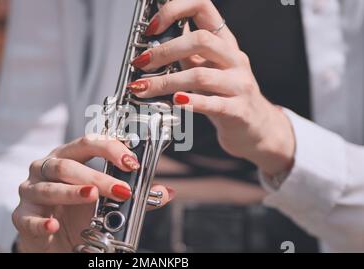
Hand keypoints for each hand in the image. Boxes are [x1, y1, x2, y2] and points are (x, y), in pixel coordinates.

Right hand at [12, 134, 174, 251]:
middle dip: (96, 176)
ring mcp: (31, 190)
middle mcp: (47, 168)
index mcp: (68, 157)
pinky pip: (29, 217)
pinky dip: (42, 221)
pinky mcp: (22, 215)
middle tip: (121, 189)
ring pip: (50, 187)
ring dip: (72, 192)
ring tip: (92, 197)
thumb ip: (134, 196)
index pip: (88, 143)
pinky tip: (54, 225)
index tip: (132, 162)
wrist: (55, 240)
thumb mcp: (107, 202)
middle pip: (68, 164)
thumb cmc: (79, 213)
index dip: (110, 149)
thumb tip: (166, 192)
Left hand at [129, 0, 294, 175]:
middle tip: (142, 64)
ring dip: (167, 82)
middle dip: (165, 51)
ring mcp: (239, 84)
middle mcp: (233, 59)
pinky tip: (176, 102)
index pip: (202, 7)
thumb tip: (155, 38)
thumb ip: (186, 53)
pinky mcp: (238, 110)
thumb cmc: (227, 95)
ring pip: (201, 76)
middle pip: (200, 41)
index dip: (175, 10)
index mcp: (224, 42)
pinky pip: (213, 104)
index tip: (152, 27)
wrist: (255, 127)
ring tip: (145, 89)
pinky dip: (192, 102)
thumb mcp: (207, 67)